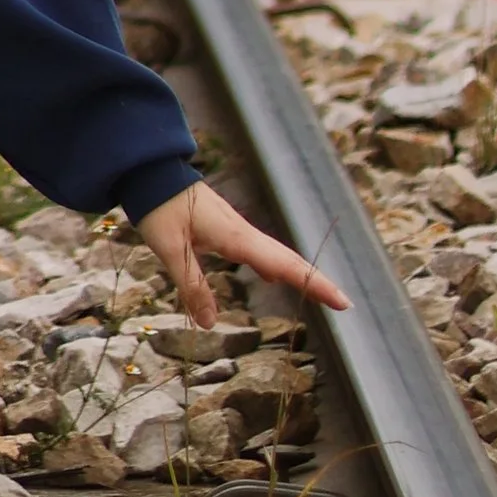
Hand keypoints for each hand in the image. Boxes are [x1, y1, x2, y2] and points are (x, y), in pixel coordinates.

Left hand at [135, 178, 349, 330]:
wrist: (151, 171)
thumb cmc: (159, 207)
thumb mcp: (169, 249)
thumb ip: (191, 286)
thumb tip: (210, 325)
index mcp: (236, 238)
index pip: (284, 266)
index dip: (314, 284)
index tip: (343, 301)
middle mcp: (243, 233)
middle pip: (288, 260)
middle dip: (316, 281)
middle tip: (345, 304)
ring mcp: (237, 229)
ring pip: (276, 254)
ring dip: (298, 273)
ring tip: (318, 293)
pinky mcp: (226, 228)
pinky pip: (259, 250)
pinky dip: (275, 265)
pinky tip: (273, 276)